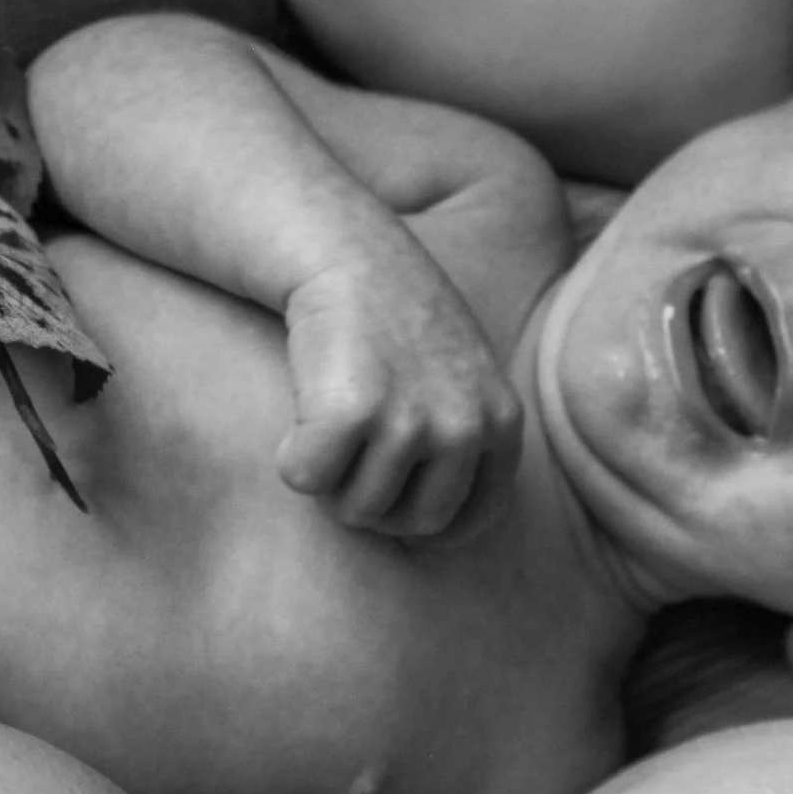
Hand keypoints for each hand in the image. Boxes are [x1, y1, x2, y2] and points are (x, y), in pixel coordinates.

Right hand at [277, 251, 523, 544]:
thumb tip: (429, 538)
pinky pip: (306, 478)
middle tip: (350, 454)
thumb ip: (462, 445)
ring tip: (329, 422)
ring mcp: (410, 421)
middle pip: (410, 525)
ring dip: (329, 479)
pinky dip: (291, 455)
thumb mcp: (460, 380)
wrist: (350, 254)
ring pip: (355, 508)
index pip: (473, 519)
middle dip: (371, 503)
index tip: (392, 502)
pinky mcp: (351, 413)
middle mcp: (464, 427)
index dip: (423, 523)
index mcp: (501, 423)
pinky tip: (301, 413)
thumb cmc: (396, 320)